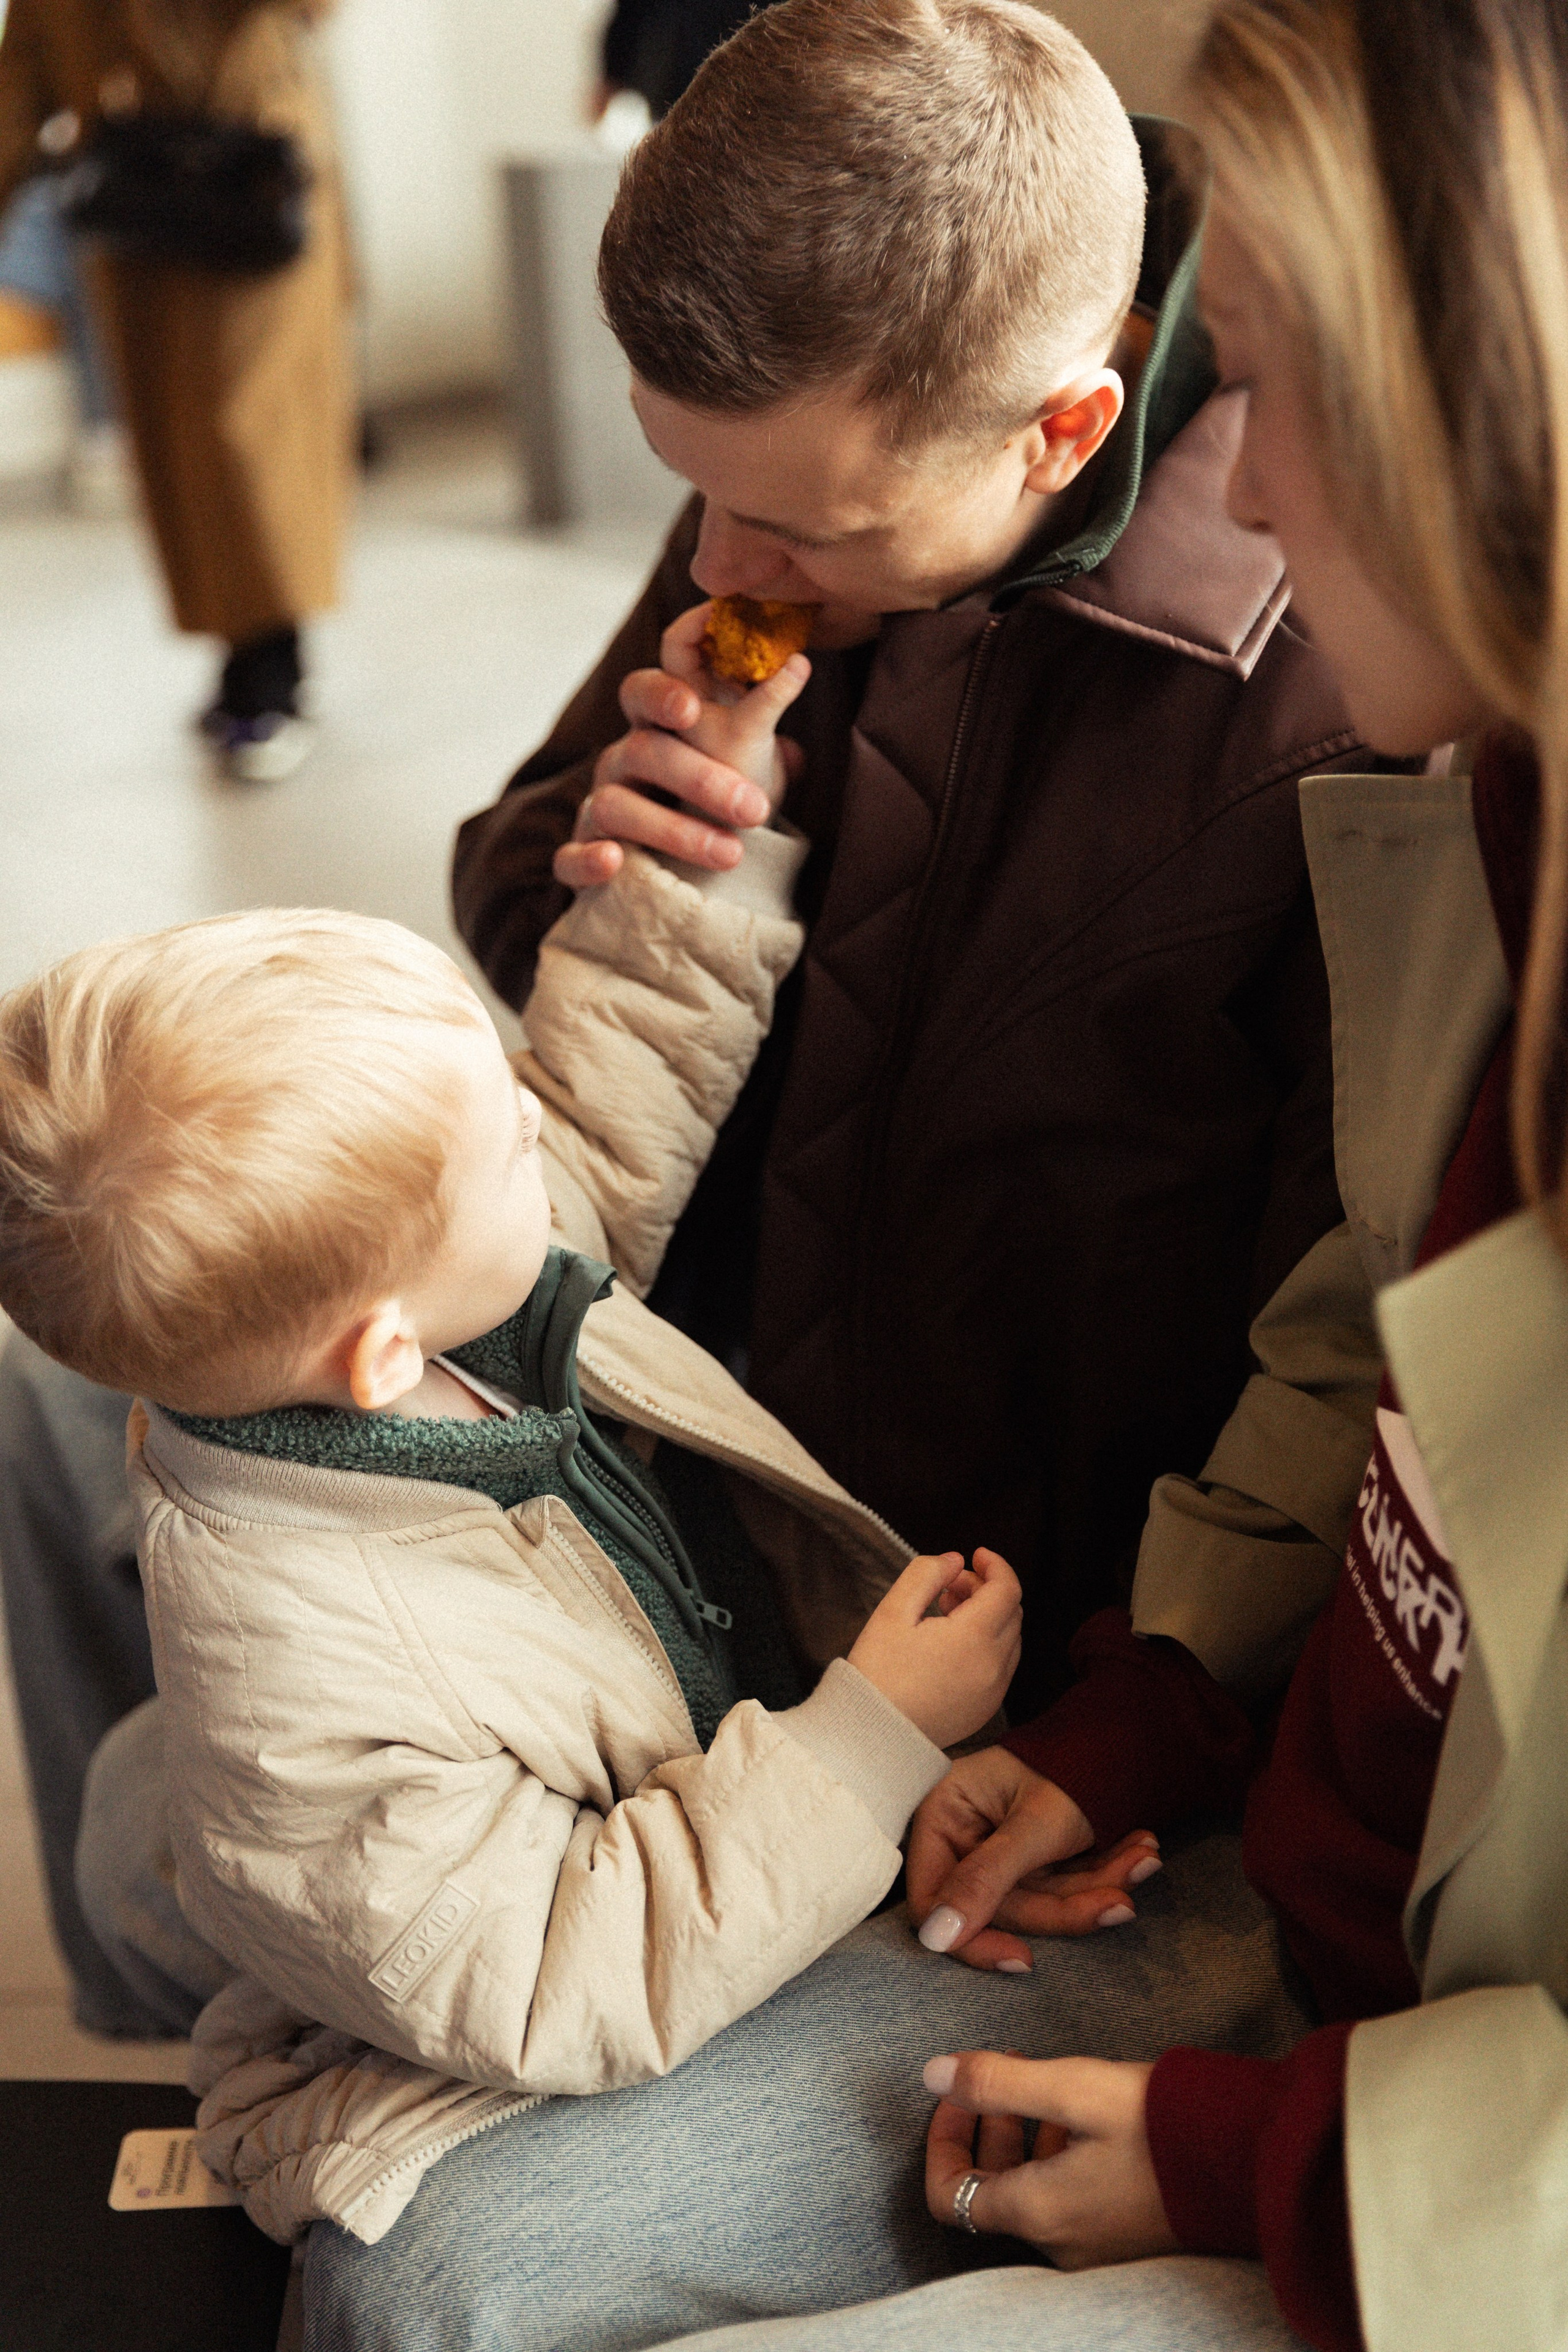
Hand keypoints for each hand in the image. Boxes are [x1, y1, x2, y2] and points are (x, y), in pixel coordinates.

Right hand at [555, 603, 809, 889]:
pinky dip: (587, 858)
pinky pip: (568, 857)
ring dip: (672, 829)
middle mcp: (621, 762)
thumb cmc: (719, 806)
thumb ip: (763, 733)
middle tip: (755, 809)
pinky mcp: (581, 859)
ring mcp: (597, 809)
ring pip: (614, 805)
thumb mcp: (750, 766)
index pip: (644, 690)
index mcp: (657, 730)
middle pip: (642, 751)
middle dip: (698, 778)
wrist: (688, 875)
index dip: (662, 692)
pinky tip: (615, 862)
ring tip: (731, 855)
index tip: (693, 708)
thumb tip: (798, 713)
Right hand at [848, 1549, 1021, 1749]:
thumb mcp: (893, 1611)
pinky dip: (989, 1645)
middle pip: (1012, 1612)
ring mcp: (993, 1692)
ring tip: (947, 1614)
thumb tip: (955, 1560)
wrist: (872, 1735)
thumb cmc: (878, 1672)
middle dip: (986, 1589)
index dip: (995, 1565)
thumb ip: (926, 1574)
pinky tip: (953, 1646)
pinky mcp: (985, 1710)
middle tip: (949, 1587)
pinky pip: (1002, 1666)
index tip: (976, 1555)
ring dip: (989, 1617)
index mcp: (974, 1639)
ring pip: (1010, 1639)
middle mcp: (994, 1667)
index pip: (1007, 1589)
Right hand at [908, 1748, 1161, 1969]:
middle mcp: (964, 1837)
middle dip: (1068, 1903)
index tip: (1023, 1959)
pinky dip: (1104, 1875)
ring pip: (1041, 1902)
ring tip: (1145, 1858)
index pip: (934, 1900)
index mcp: (944, 1816)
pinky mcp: (1036, 1863)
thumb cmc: (1066, 1763)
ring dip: (1098, 1885)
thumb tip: (934, 1939)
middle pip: (1000, 1908)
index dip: (973, 1937)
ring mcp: (1001, 1853)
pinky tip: (1140, 1852)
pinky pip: (1064, 1888)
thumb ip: (987, 1880)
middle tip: (1122, 1901)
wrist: (1116, 1733)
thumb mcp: (1033, 1824)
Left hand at [924, 2050, 1176, 2269]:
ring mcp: (1096, 2247)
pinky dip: (1058, 2157)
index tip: (959, 2093)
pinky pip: (1069, 2202)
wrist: (1252, 2165)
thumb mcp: (1075, 2087)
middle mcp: (1061, 2244)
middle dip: (987, 2128)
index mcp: (1038, 2213)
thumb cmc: (1162, 2124)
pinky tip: (1084, 2119)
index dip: (942, 2141)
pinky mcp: (1126, 2237)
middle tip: (1005, 2073)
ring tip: (1043, 2083)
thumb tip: (934, 2074)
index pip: (949, 2197)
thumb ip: (999, 2082)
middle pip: (990, 2193)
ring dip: (1023, 2137)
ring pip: (1031, 2193)